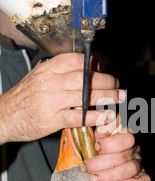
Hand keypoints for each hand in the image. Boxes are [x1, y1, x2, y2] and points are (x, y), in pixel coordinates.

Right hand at [0, 53, 123, 143]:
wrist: (3, 117)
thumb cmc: (24, 98)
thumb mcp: (38, 78)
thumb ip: (59, 73)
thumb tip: (86, 67)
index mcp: (47, 70)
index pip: (74, 61)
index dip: (92, 63)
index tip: (102, 68)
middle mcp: (50, 83)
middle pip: (84, 78)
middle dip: (105, 80)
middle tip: (117, 84)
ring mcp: (51, 102)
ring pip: (84, 96)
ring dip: (106, 96)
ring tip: (118, 97)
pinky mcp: (52, 120)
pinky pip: (78, 116)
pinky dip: (95, 116)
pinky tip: (106, 115)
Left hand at [80, 127, 151, 180]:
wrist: (102, 157)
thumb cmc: (99, 143)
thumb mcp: (97, 133)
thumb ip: (101, 128)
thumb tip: (104, 124)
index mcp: (124, 134)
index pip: (125, 137)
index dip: (111, 143)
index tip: (96, 146)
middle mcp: (133, 147)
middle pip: (123, 156)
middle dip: (101, 163)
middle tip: (85, 167)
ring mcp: (138, 161)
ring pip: (131, 168)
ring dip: (110, 175)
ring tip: (94, 179)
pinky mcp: (141, 175)